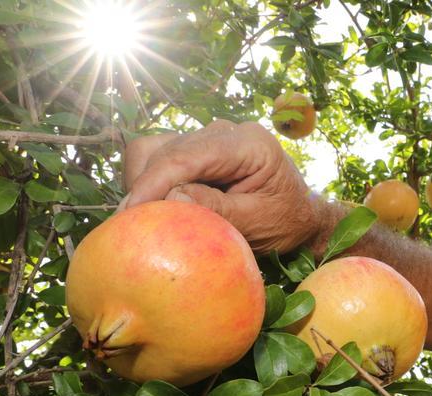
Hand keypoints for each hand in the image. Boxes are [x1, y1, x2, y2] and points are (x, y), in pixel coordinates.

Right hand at [121, 120, 323, 253]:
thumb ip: (217, 210)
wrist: (300, 217)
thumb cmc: (285, 222)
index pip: (188, 155)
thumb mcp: (257, 223)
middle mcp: (224, 132)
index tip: (131, 212)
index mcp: (248, 143)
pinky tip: (155, 209)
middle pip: (166, 151)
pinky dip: (148, 182)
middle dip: (144, 188)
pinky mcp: (196, 151)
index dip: (154, 182)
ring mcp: (209, 139)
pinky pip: (158, 157)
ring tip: (146, 220)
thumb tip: (171, 198)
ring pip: (154, 150)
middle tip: (132, 228)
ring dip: (143, 183)